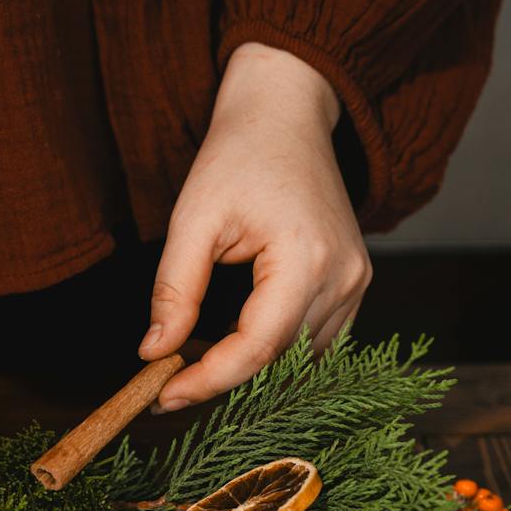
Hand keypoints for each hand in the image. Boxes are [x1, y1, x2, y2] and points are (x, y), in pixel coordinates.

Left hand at [140, 42, 370, 410]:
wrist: (285, 114)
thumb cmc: (238, 155)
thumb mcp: (193, 219)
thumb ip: (174, 290)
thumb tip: (154, 352)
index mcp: (307, 259)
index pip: (258, 348)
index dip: (209, 380)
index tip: (164, 396)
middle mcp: (343, 278)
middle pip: (281, 360)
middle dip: (224, 378)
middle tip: (170, 384)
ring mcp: (356, 282)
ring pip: (301, 359)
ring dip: (252, 368)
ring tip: (199, 364)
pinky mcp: (355, 282)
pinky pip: (318, 340)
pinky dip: (278, 352)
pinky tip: (238, 345)